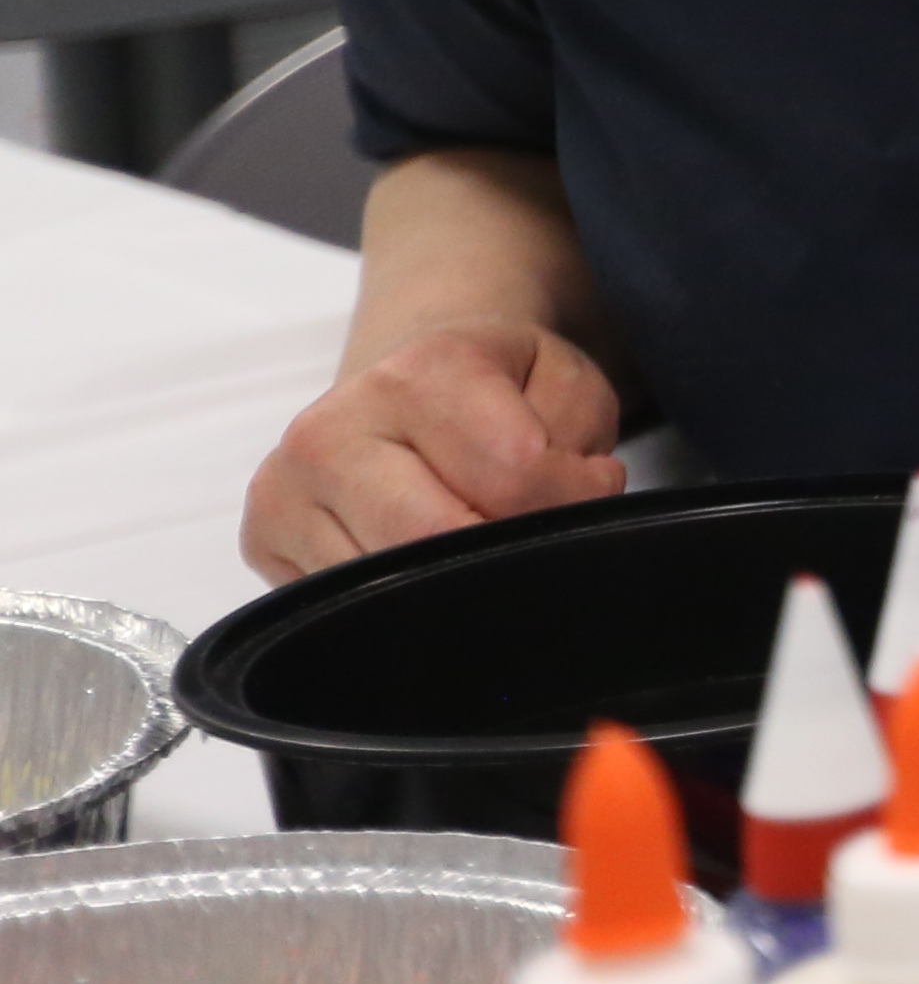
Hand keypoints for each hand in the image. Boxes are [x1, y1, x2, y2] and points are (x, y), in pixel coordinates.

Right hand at [240, 321, 627, 580]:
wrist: (406, 389)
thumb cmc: (495, 392)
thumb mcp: (563, 382)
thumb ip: (577, 432)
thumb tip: (566, 503)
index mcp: (417, 374)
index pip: (514, 471)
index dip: (572, 495)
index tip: (590, 484)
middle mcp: (331, 429)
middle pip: (439, 538)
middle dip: (508, 550)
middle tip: (535, 530)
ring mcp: (285, 489)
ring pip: (388, 586)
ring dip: (452, 581)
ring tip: (476, 536)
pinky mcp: (263, 541)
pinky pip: (345, 609)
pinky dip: (401, 602)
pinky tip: (424, 562)